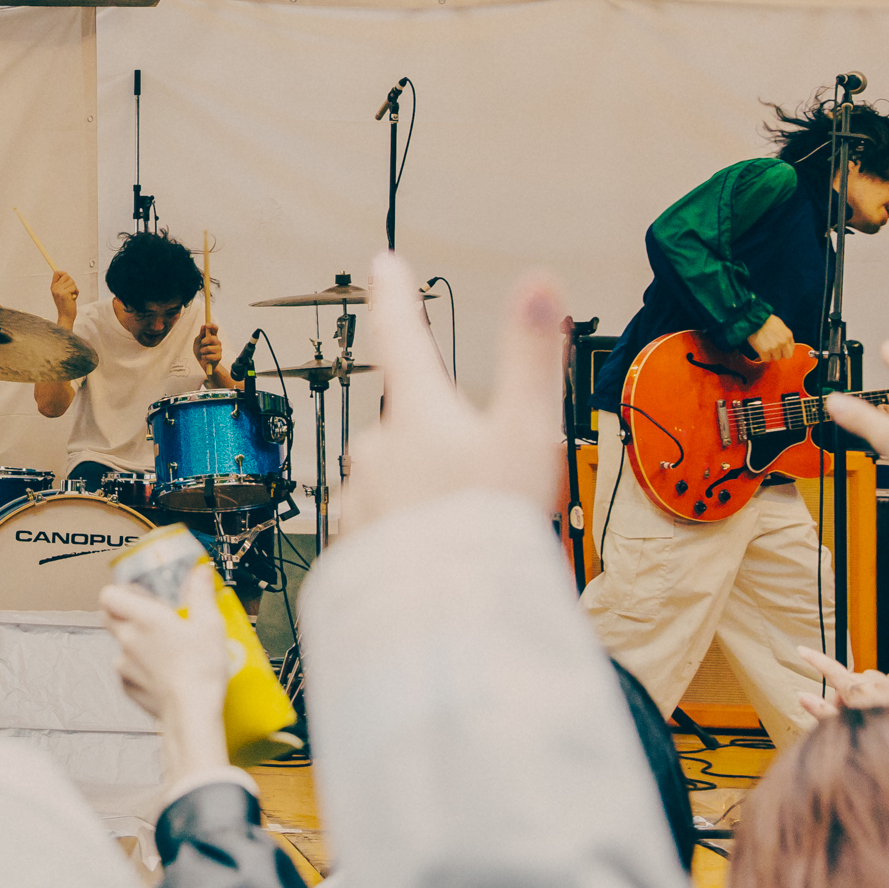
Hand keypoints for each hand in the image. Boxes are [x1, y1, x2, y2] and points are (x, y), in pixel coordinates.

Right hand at [50, 269, 77, 325]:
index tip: (67, 277)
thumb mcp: (62, 293)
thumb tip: (66, 274)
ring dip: (74, 288)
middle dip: (71, 282)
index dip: (63, 273)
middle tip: (71, 291)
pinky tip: (73, 298)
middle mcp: (54, 288)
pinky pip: (73, 287)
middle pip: (66, 275)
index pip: (56, 273)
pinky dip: (76, 292)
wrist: (66, 316)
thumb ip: (62, 285)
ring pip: (71, 281)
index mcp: (53, 287)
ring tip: (71, 295)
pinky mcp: (64, 293)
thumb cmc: (66, 305)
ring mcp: (58, 290)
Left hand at [100, 562, 239, 775]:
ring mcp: (125, 665)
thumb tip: (200, 572)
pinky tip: (162, 671)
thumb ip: (201, 594)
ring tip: (164, 648)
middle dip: (123, 612)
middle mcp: (128, 639)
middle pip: (108, 617)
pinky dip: (140, 668)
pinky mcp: (128, 687)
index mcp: (144, 618)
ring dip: (136, 643)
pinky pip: (127, 671)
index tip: (137, 592)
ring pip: (120, 645)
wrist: (191, 713)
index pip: (108, 594)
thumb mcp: (210, 624)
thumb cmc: (200, 670)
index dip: (119, 590)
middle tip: (149, 615)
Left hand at [195, 320, 230, 382]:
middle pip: (211, 338)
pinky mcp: (219, 357)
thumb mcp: (197, 342)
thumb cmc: (200, 351)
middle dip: (203, 342)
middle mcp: (217, 341)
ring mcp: (219, 349)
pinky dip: (204, 357)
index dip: (212, 326)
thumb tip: (203, 326)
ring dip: (202, 351)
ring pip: (209, 348)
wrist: (203, 363)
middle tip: (202, 344)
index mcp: (212, 336)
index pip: (215, 329)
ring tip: (202, 353)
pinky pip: (209, 356)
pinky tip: (205, 358)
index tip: (207, 325)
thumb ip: (200, 335)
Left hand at [331, 250, 567, 539]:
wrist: (450, 622)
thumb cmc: (493, 527)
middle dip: (438, 433)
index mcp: (416, 413)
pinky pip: (378, 523)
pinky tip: (433, 550)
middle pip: (405, 418)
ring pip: (391, 473)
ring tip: (466, 521)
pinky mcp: (350, 544)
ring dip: (422, 487)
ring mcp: (357, 496)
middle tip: (483, 472)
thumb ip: (531, 357)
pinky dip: (403, 529)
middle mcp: (375, 448)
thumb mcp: (529, 432)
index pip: (401, 335)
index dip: (395, 296)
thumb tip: (538, 284)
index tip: (385, 265)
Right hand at [744, 314, 797, 367]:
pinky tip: (760, 350)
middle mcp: (783, 342)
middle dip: (780, 354)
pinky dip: (763, 356)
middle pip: (787, 356)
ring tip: (764, 348)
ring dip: (771, 355)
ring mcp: (774, 347)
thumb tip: (784, 344)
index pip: (792, 349)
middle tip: (773, 350)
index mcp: (788, 335)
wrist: (753, 318)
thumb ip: (784, 335)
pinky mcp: (765, 351)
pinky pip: (766, 359)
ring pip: (776, 358)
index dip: (784, 349)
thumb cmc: (765, 320)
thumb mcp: (780, 325)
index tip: (778, 347)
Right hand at [792, 644, 888, 730]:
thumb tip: (802, 696)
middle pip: (849, 679)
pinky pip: (888, 679)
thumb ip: (822, 712)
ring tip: (869, 711)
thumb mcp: (844, 731)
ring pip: (869, 677)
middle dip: (845, 693)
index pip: (831, 670)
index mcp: (856, 693)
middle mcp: (874, 684)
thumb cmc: (879, 744)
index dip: (815, 659)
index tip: (801, 649)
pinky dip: (884, 688)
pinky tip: (887, 704)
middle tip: (847, 715)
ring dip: (865, 689)